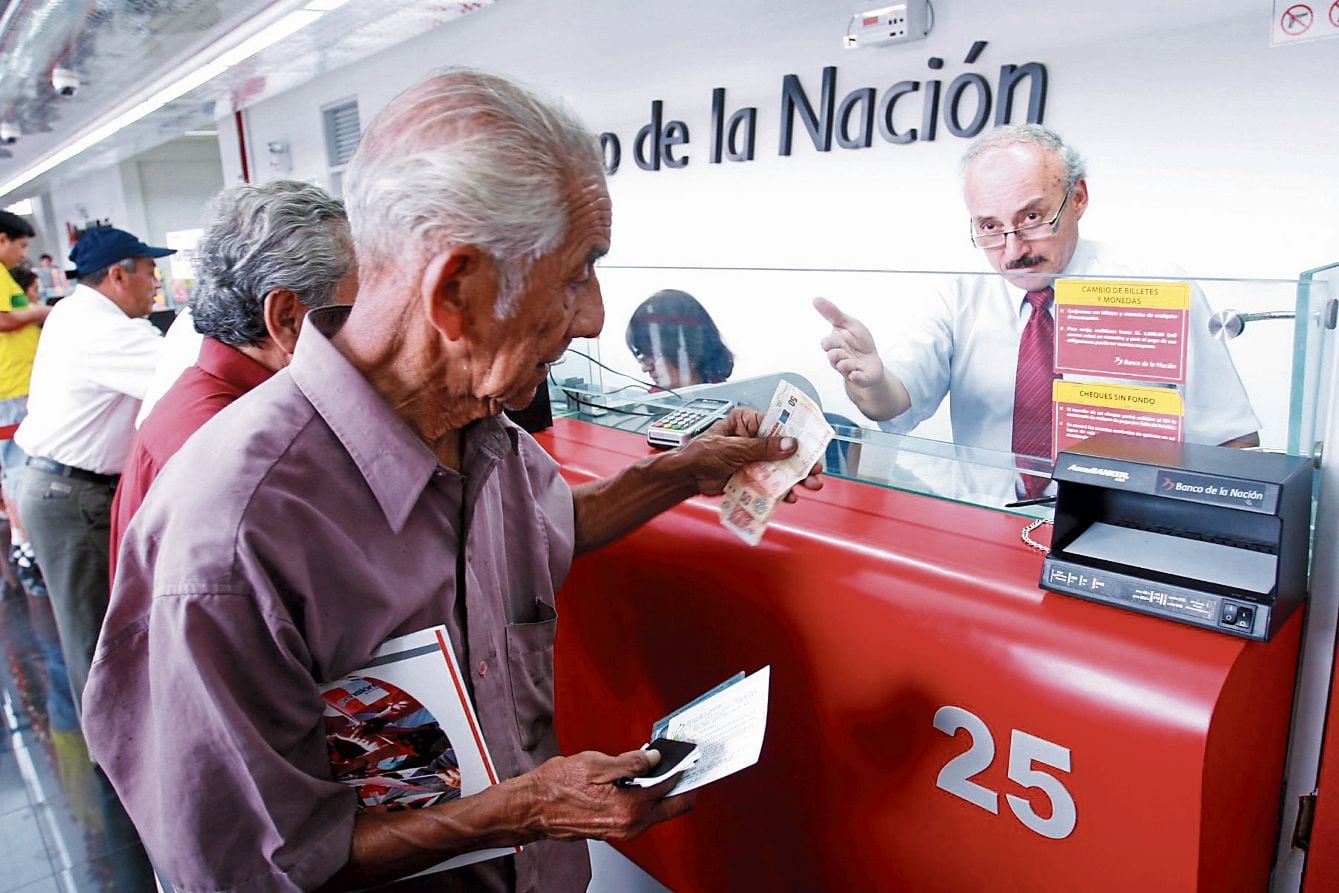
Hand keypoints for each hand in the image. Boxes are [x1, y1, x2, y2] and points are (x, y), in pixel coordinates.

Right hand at [514, 749, 693, 841]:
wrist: (532, 808)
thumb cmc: (556, 787)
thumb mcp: (596, 764)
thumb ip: (631, 762)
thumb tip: (653, 758)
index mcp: (629, 808)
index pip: (670, 788)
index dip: (681, 768)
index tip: (686, 755)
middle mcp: (629, 824)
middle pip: (672, 806)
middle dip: (679, 783)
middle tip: (681, 763)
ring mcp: (622, 830)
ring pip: (656, 810)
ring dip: (660, 790)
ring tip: (656, 766)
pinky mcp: (614, 829)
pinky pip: (640, 813)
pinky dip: (645, 797)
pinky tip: (638, 780)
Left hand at [676, 408, 823, 500]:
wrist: (686, 477)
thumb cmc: (701, 454)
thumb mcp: (733, 448)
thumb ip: (761, 447)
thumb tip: (788, 443)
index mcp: (747, 421)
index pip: (777, 425)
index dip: (796, 436)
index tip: (812, 445)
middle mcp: (753, 437)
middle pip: (783, 448)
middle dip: (800, 461)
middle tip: (815, 471)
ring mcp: (753, 458)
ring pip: (779, 467)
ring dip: (795, 478)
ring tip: (809, 486)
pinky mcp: (751, 475)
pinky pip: (770, 482)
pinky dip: (780, 490)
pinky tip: (789, 496)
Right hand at [814, 297, 883, 386]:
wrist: (871, 362)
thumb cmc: (858, 343)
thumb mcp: (848, 323)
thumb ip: (832, 313)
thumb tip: (815, 299)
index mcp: (837, 344)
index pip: (827, 343)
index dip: (829, 342)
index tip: (828, 342)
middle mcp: (841, 357)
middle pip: (833, 356)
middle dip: (836, 354)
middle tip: (840, 352)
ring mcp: (851, 368)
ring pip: (844, 367)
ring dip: (846, 364)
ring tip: (850, 363)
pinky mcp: (862, 377)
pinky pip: (858, 379)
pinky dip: (857, 377)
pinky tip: (855, 374)